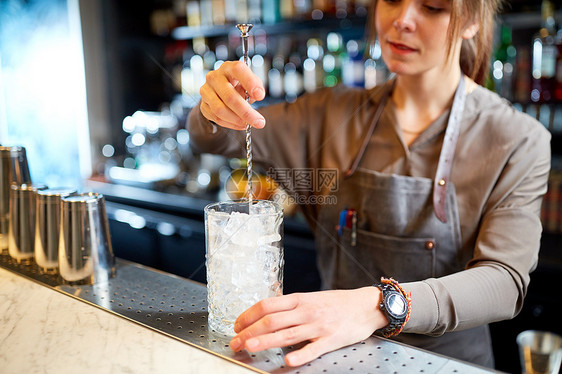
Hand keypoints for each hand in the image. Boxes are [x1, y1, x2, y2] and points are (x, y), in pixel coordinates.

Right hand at [200, 60, 265, 130]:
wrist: (221, 91)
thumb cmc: (239, 85)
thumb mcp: (250, 82)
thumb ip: (256, 87)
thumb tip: (258, 95)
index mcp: (228, 68)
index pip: (238, 70)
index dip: (250, 83)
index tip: (260, 96)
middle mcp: (214, 77)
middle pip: (229, 96)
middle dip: (246, 112)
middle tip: (259, 122)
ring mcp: (206, 91)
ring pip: (220, 109)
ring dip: (237, 120)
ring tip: (248, 124)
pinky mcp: (203, 105)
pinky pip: (216, 118)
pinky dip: (231, 124)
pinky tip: (240, 124)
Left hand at [229, 287, 387, 366]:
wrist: (365, 305)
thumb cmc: (337, 303)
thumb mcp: (311, 297)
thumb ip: (291, 305)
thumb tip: (267, 311)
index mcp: (299, 299)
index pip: (267, 305)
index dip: (248, 315)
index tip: (237, 325)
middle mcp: (306, 311)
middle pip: (271, 320)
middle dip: (249, 331)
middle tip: (235, 342)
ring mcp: (318, 326)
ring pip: (286, 334)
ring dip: (265, 341)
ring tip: (249, 347)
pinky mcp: (330, 340)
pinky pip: (312, 349)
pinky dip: (299, 355)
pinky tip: (287, 361)